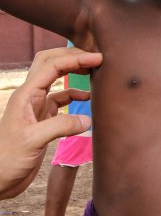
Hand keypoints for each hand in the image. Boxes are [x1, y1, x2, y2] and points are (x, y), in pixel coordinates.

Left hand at [0, 47, 102, 198]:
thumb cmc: (7, 159)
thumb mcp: (33, 141)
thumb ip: (61, 126)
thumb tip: (88, 119)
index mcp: (26, 95)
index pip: (52, 66)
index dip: (75, 59)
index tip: (96, 59)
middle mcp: (31, 97)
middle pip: (51, 63)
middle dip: (72, 56)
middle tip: (95, 58)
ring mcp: (36, 108)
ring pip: (56, 80)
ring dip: (73, 73)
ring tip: (94, 73)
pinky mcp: (43, 121)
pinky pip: (60, 100)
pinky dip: (75, 96)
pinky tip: (88, 100)